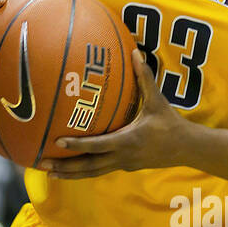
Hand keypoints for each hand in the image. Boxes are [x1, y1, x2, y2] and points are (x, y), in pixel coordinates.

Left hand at [40, 50, 187, 177]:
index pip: (98, 145)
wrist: (186, 148)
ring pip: (92, 173)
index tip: (58, 141)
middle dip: (65, 167)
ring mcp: (123, 164)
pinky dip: (83, 171)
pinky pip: (100, 170)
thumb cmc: (170, 123)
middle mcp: (122, 157)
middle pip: (88, 166)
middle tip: (41, 164)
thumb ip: (145, 78)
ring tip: (48, 172)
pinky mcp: (125, 167)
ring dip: (70, 174)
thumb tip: (135, 53)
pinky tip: (70, 168)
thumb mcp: (158, 100)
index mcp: (127, 140)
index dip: (78, 145)